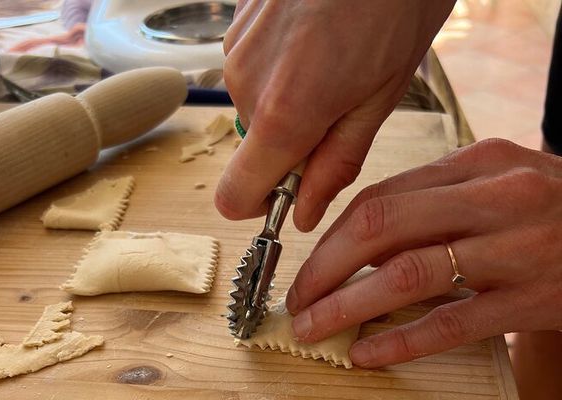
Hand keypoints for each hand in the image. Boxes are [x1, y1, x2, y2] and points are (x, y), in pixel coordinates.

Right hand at [216, 0, 455, 230]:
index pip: (236, 195)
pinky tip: (313, 39)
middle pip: (255, 150)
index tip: (296, 190)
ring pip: (255, 108)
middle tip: (341, 105)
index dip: (264, 202)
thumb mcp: (380, 98)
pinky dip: (280, 69)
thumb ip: (336, 162)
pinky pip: (252, 72)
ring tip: (332, 62)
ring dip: (289, 101)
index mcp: (285, 113)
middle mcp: (245, 84)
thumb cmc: (397, 6)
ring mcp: (235, 50)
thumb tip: (306, 211)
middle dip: (294, 143)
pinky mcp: (235, 26)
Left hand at [285, 139, 561, 366]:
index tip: (307, 264)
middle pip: (381, 225)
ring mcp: (516, 248)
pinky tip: (367, 352)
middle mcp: (495, 196)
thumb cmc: (551, 208)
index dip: (332, 235)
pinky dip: (400, 340)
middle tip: (297, 299)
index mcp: (478, 161)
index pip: (381, 196)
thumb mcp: (498, 181)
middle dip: (325, 266)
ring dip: (348, 303)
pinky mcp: (534, 299)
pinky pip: (451, 322)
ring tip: (314, 326)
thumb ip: (436, 198)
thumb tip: (361, 234)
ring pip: (408, 273)